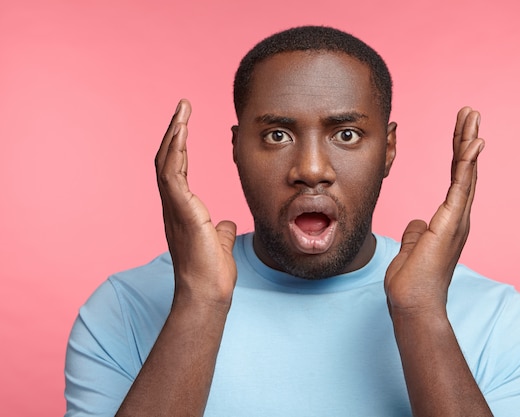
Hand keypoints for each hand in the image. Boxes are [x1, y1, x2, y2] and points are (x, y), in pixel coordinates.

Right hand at [155, 99, 236, 308]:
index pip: (176, 170)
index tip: (185, 125)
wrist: (208, 292)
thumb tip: (227, 224)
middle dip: (174, 131)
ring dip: (174, 134)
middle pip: (167, 159)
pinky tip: (182, 131)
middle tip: (182, 107)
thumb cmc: (212, 272)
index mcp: (182, 210)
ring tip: (182, 110)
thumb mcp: (219, 243)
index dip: (179, 146)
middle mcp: (173, 205)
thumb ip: (221, 230)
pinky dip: (176, 150)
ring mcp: (174, 207)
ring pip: (166, 162)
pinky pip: (172, 173)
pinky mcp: (181, 210)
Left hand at [385, 107, 483, 313]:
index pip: (456, 179)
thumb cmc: (412, 281)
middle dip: (466, 140)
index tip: (461, 131)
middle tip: (470, 113)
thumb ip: (417, 232)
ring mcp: (457, 219)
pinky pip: (461, 187)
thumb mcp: (412, 248)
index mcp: (448, 221)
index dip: (459, 154)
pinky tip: (473, 143)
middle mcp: (458, 217)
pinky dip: (467, 163)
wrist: (413, 303)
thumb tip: (416, 223)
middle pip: (465, 170)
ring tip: (472, 116)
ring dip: (468, 143)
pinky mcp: (451, 222)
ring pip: (466, 173)